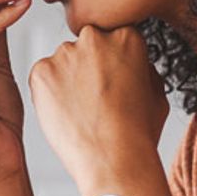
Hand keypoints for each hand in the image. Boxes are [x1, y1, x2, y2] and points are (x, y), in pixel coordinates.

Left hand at [28, 24, 170, 195]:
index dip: (111, 63)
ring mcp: (64, 53)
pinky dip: (48, 93)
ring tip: (80, 111)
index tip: (112, 82)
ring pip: (62, 62)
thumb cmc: (138, 132)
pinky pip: (42, 78)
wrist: (113, 159)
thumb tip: (129, 60)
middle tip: (94, 99)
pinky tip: (65, 114)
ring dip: (67, 80)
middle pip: (85, 47)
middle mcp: (93, 37)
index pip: (111, 38)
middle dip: (87, 67)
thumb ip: (141, 66)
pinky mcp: (40, 71)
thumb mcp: (156, 92)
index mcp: (126, 36)